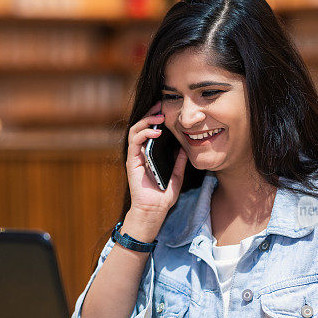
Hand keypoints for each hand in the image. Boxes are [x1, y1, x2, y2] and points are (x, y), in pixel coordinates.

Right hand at [125, 102, 188, 220]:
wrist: (153, 211)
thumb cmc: (163, 196)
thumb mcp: (177, 176)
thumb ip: (180, 162)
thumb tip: (186, 147)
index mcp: (150, 154)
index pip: (150, 131)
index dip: (156, 118)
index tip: (166, 108)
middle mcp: (140, 153)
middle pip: (141, 127)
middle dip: (150, 113)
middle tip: (161, 105)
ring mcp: (134, 156)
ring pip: (135, 130)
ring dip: (146, 120)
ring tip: (159, 117)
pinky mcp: (131, 161)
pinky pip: (134, 142)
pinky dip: (144, 133)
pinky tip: (156, 132)